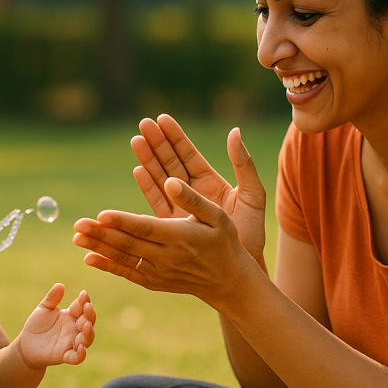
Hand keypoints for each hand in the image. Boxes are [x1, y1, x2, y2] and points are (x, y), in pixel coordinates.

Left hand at [18, 284, 95, 367]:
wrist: (26, 345)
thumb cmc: (37, 325)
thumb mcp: (43, 309)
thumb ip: (51, 299)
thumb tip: (60, 285)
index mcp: (71, 316)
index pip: (81, 307)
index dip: (84, 301)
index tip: (84, 294)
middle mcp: (74, 329)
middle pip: (88, 322)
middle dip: (90, 315)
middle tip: (87, 307)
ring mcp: (71, 342)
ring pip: (86, 339)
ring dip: (88, 333)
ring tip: (86, 325)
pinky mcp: (64, 355)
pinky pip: (76, 357)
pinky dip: (81, 354)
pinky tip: (81, 347)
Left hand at [73, 177, 264, 310]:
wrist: (228, 280)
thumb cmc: (224, 241)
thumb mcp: (218, 216)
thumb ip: (192, 199)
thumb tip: (170, 181)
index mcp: (181, 237)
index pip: (146, 228)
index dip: (123, 221)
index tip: (101, 214)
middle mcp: (168, 258)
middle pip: (128, 244)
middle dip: (101, 234)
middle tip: (77, 223)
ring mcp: (160, 273)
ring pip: (124, 259)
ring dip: (98, 248)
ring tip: (76, 237)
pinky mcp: (155, 282)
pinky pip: (127, 274)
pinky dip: (107, 266)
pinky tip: (88, 258)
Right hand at [131, 115, 266, 258]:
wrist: (242, 268)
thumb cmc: (252, 233)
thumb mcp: (252, 195)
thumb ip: (244, 164)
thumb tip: (235, 132)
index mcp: (210, 181)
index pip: (189, 154)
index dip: (175, 137)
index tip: (162, 119)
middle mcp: (192, 192)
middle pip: (170, 162)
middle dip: (157, 143)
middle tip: (143, 124)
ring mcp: (180, 207)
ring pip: (160, 178)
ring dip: (148, 159)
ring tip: (136, 140)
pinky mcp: (171, 224)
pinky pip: (156, 201)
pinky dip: (148, 186)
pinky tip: (138, 170)